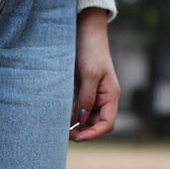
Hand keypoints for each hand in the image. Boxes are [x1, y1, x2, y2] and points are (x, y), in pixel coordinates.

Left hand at [70, 7, 120, 141]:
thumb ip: (85, 98)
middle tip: (64, 135)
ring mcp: (92, 94)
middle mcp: (103, 97)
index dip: (93, 134)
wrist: (85, 31)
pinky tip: (58, 118)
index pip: (107, 124)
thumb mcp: (88, 74)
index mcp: (111, 95)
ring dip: (75, 126)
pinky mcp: (81, 89)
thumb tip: (80, 119)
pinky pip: (77, 108)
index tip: (76, 137)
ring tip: (59, 129)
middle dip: (83, 132)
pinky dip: (70, 116)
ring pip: (86, 118)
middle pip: (96, 124)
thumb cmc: (90, 50)